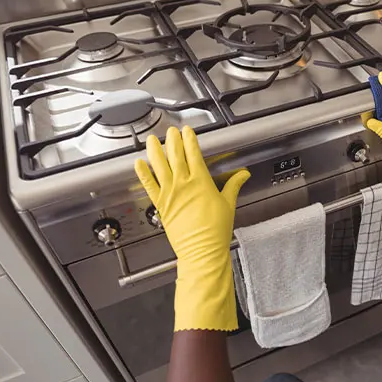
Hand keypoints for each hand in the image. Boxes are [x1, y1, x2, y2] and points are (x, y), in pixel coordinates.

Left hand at [134, 126, 249, 331]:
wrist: (202, 250)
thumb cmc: (215, 231)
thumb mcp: (228, 204)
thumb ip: (234, 185)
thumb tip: (243, 175)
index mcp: (201, 181)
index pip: (193, 153)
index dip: (190, 140)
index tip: (188, 131)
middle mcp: (183, 184)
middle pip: (175, 155)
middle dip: (172, 140)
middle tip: (171, 131)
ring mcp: (169, 194)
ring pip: (159, 166)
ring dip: (155, 151)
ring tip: (152, 140)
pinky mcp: (160, 205)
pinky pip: (149, 185)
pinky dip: (143, 173)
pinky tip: (138, 164)